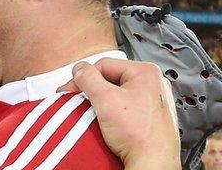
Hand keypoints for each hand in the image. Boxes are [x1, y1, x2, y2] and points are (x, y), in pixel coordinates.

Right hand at [57, 59, 179, 169]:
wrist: (152, 163)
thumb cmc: (140, 136)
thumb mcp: (105, 100)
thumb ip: (88, 78)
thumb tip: (79, 69)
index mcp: (146, 72)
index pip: (104, 65)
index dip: (84, 77)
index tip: (72, 89)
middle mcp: (153, 84)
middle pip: (109, 79)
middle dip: (92, 90)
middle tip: (80, 101)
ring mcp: (153, 101)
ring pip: (116, 94)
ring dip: (101, 103)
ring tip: (94, 114)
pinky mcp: (149, 117)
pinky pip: (123, 107)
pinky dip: (111, 113)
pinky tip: (106, 123)